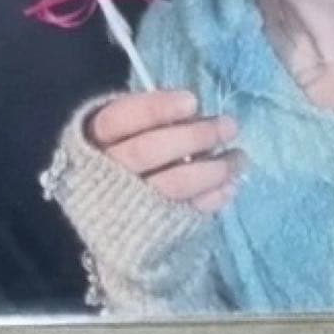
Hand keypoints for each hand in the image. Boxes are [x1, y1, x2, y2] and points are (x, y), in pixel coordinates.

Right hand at [86, 90, 243, 213]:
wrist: (106, 217)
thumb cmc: (122, 158)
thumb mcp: (123, 132)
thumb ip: (151, 120)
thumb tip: (195, 112)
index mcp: (94, 140)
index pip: (121, 118)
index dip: (157, 108)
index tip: (192, 101)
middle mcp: (105, 173)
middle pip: (148, 151)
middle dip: (194, 136)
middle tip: (229, 125)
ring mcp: (127, 205)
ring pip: (171, 184)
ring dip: (213, 169)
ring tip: (239, 157)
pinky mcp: (148, 232)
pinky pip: (185, 214)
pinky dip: (212, 199)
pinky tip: (230, 185)